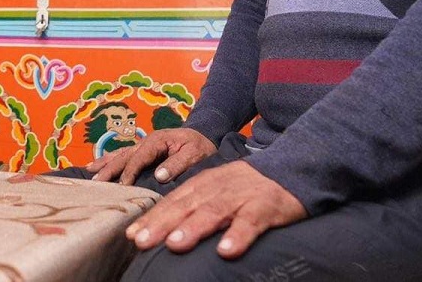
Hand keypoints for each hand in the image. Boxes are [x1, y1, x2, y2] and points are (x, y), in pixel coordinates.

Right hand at [86, 127, 215, 184]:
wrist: (203, 134)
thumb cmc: (200, 145)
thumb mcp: (195, 154)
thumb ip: (178, 163)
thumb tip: (159, 175)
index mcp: (157, 141)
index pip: (139, 157)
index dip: (130, 171)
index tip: (123, 186)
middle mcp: (146, 141)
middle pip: (124, 156)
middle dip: (109, 169)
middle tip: (97, 183)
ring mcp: (142, 145)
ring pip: (119, 154)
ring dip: (104, 164)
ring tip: (89, 174)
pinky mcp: (142, 150)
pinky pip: (122, 155)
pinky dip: (108, 160)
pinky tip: (95, 165)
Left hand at [125, 160, 305, 258]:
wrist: (290, 169)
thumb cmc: (245, 186)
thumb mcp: (215, 189)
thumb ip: (192, 205)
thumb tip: (162, 229)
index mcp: (202, 184)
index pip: (171, 202)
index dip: (151, 218)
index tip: (132, 234)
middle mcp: (216, 188)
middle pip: (185, 206)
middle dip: (161, 223)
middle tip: (141, 240)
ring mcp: (240, 197)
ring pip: (213, 212)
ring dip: (193, 228)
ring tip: (174, 244)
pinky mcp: (265, 207)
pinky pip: (250, 222)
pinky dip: (238, 236)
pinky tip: (226, 251)